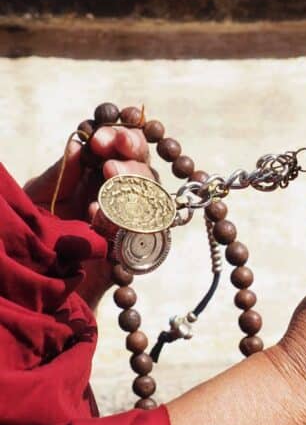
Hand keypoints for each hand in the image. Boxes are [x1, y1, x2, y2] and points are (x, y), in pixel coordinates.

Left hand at [24, 126, 156, 307]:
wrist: (35, 287)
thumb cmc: (33, 240)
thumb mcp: (38, 199)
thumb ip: (60, 174)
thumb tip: (79, 142)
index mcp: (97, 179)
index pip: (124, 149)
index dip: (121, 137)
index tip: (102, 139)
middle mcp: (120, 198)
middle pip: (145, 168)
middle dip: (132, 158)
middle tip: (109, 162)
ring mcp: (131, 224)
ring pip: (153, 195)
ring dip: (134, 183)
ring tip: (109, 178)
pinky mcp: (136, 251)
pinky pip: (147, 230)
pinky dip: (125, 220)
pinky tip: (98, 218)